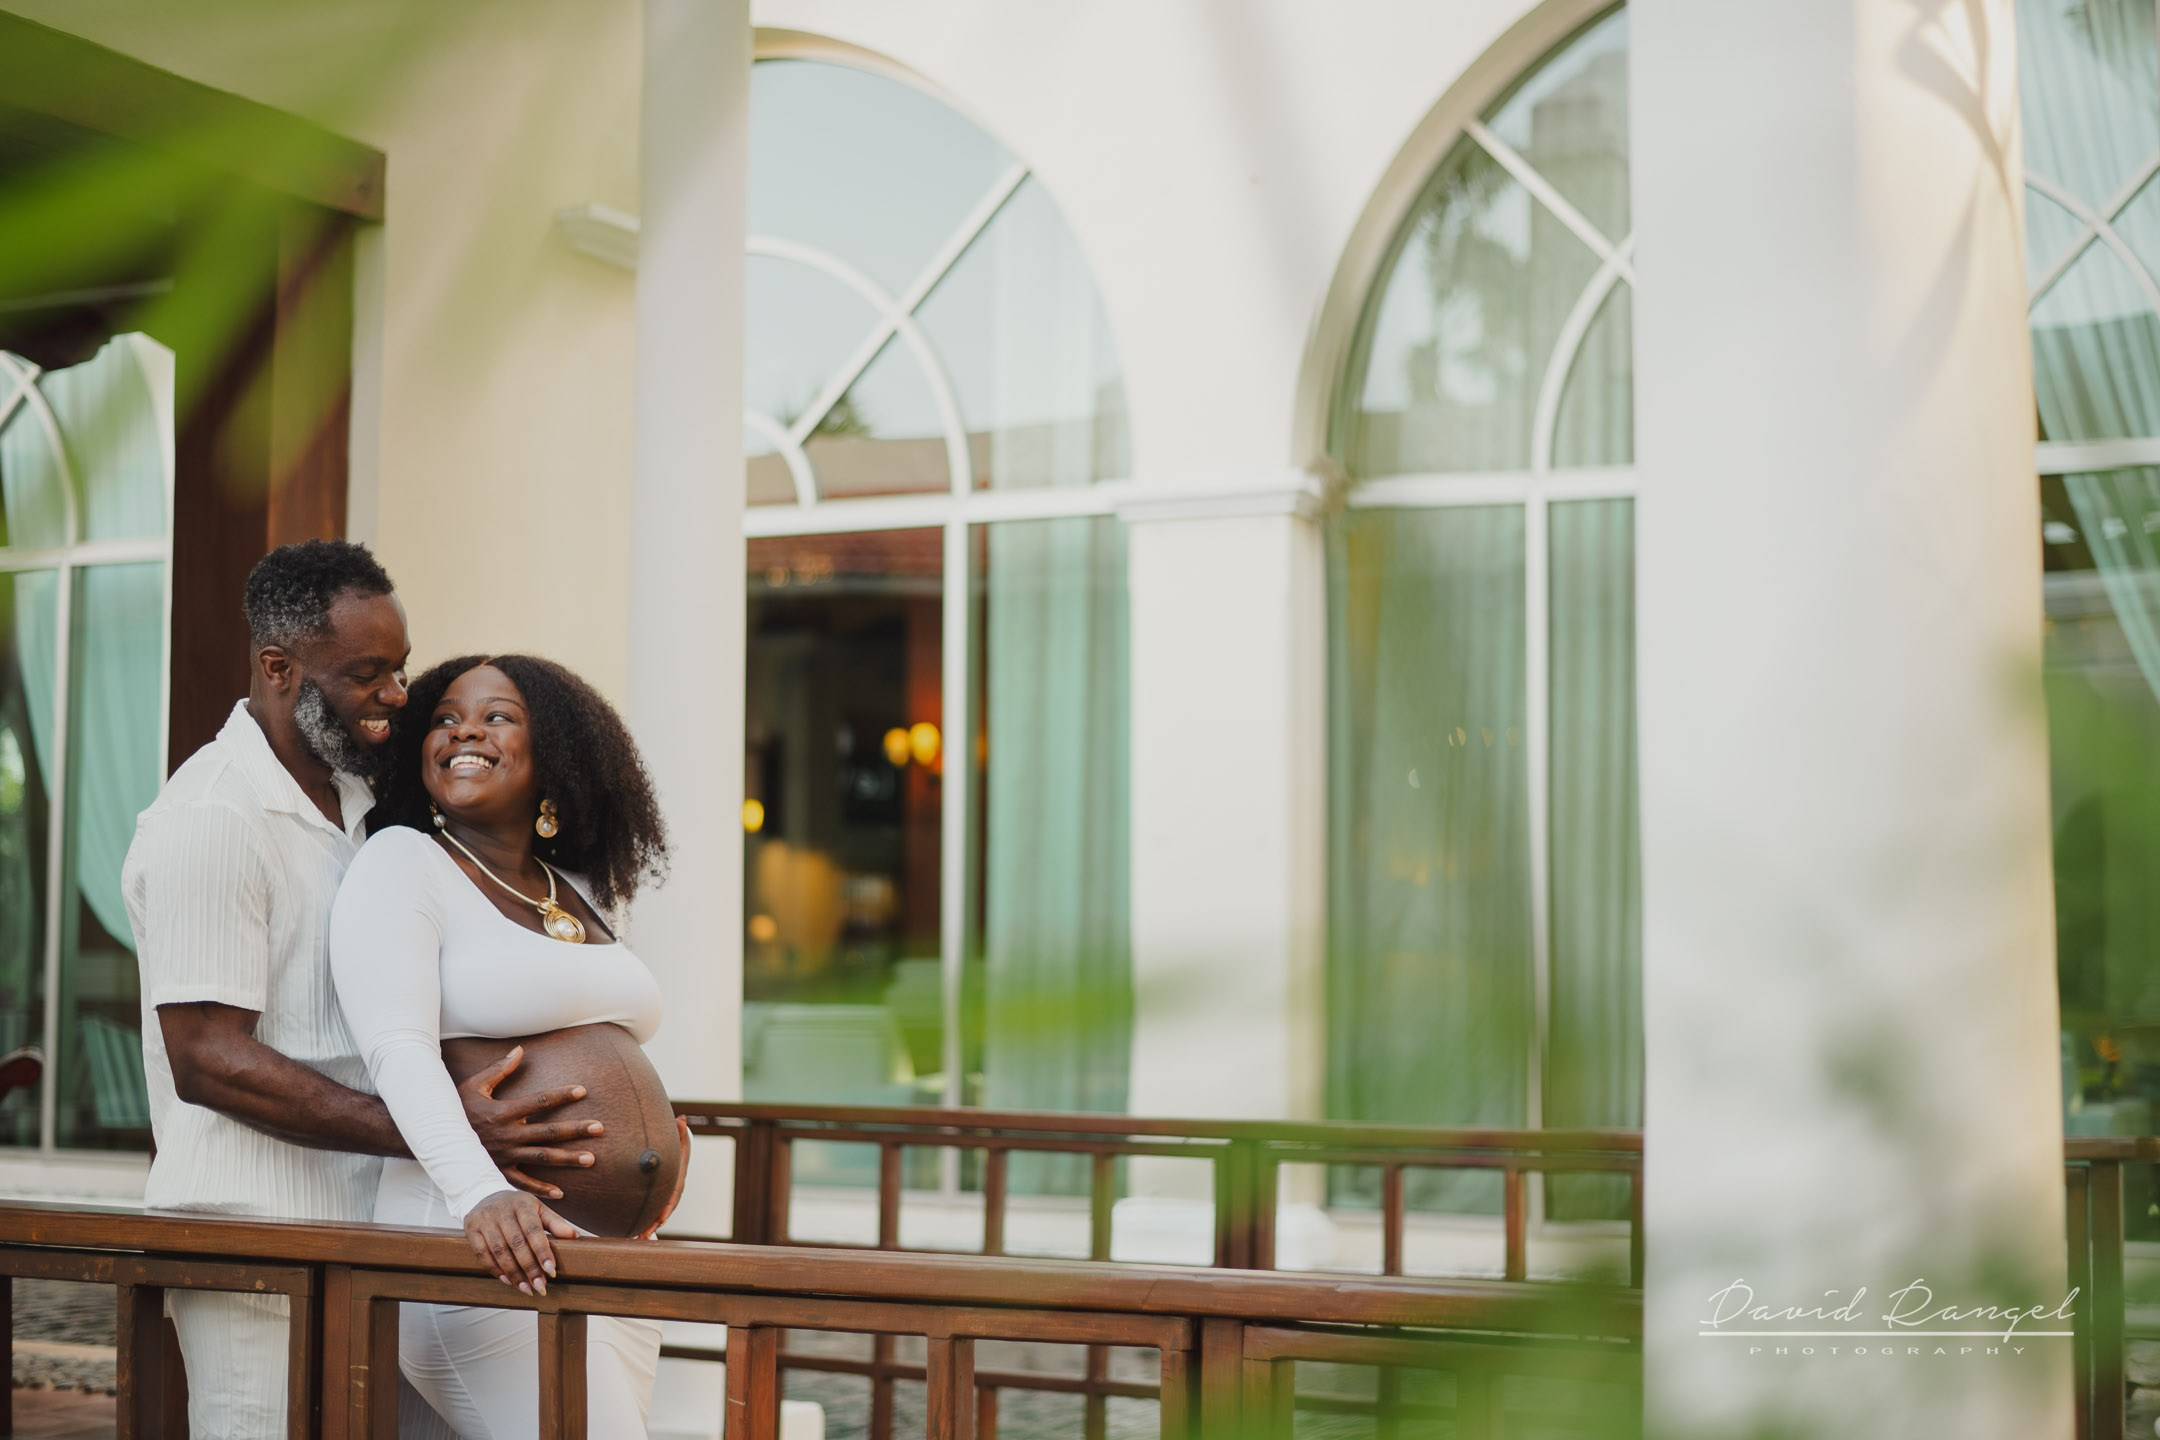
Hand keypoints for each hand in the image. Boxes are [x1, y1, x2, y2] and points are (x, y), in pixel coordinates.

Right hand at [458, 1045, 602, 1199]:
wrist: (432, 1141)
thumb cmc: (455, 1110)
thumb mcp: (474, 1085)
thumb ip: (499, 1069)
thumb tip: (520, 1050)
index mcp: (503, 1112)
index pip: (538, 1102)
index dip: (561, 1095)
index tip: (582, 1091)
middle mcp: (507, 1135)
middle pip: (547, 1132)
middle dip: (575, 1130)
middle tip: (600, 1127)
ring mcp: (504, 1156)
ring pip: (541, 1158)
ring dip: (567, 1159)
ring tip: (591, 1159)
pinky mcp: (498, 1172)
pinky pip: (522, 1183)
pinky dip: (540, 1190)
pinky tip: (561, 1193)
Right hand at [464, 1190, 576, 1293]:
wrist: (484, 1194)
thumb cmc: (518, 1206)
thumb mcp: (538, 1208)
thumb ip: (555, 1222)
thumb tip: (574, 1236)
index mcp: (522, 1203)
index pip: (533, 1229)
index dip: (542, 1251)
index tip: (551, 1270)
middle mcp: (501, 1210)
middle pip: (516, 1243)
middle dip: (530, 1268)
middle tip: (540, 1286)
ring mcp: (484, 1219)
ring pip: (499, 1251)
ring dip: (514, 1274)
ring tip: (527, 1289)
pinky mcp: (470, 1229)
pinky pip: (482, 1254)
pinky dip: (495, 1270)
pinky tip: (508, 1281)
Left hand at [636, 1118, 691, 1239]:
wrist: (674, 1149)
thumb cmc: (677, 1142)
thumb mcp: (680, 1137)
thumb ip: (681, 1131)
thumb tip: (681, 1118)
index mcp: (678, 1178)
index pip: (674, 1195)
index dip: (667, 1207)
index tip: (661, 1218)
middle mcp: (674, 1188)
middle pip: (666, 1209)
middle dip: (656, 1222)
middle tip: (646, 1233)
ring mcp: (667, 1194)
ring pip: (659, 1213)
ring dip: (650, 1226)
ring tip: (639, 1238)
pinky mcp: (659, 1197)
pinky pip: (654, 1213)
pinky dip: (647, 1224)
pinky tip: (636, 1235)